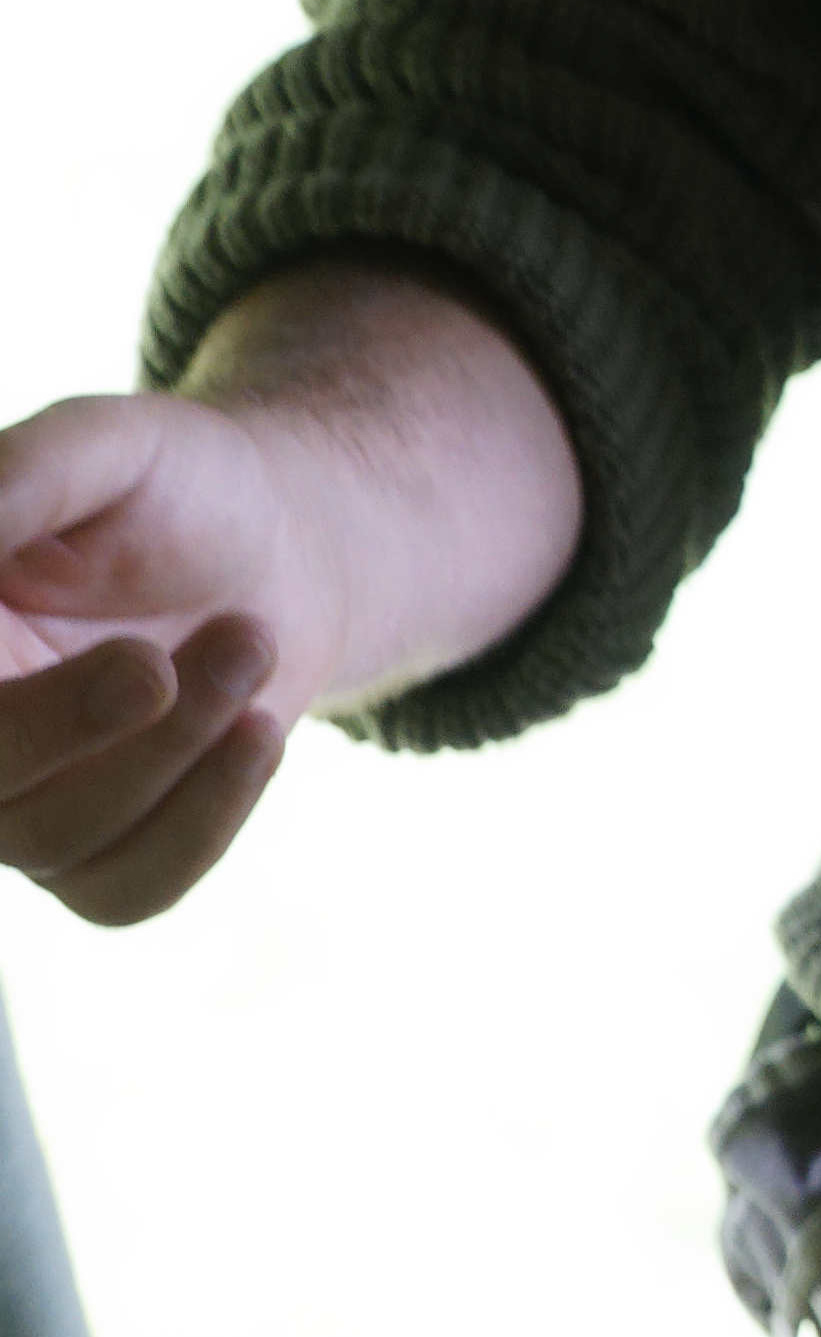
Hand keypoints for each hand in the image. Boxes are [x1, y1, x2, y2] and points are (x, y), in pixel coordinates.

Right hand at [0, 394, 324, 923]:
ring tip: (252, 638)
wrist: (277, 552)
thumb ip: (18, 478)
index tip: (122, 665)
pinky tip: (259, 733)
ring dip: (173, 746)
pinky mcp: (92, 855)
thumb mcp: (108, 448)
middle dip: (69, 722)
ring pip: (53, 837)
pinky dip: (205, 817)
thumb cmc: (179, 487)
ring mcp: (6, 804)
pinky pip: (128, 888)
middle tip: (158, 659)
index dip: (9, 711)